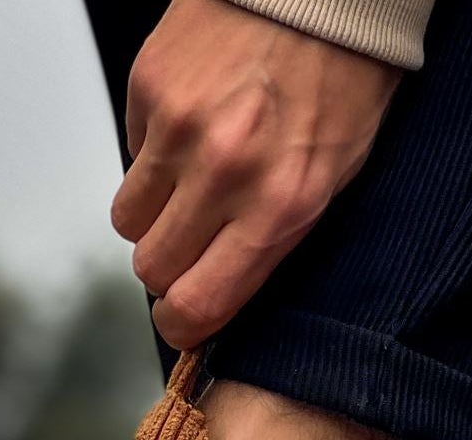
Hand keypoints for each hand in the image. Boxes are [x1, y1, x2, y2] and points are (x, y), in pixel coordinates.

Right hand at [111, 0, 400, 349]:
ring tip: (189, 187)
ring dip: (152, 216)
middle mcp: (224, 173)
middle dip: (166, 270)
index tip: (182, 322)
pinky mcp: (150, 84)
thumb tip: (221, 291)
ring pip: (128, 219)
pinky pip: (131, 153)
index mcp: (279, 208)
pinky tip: (194, 125)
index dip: (181, 326)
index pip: (197, 304)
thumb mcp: (333, 179)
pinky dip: (154, 154)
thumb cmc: (342, 81)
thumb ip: (276, 240)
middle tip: (189, 251)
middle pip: (152, 268)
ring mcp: (180, 126)